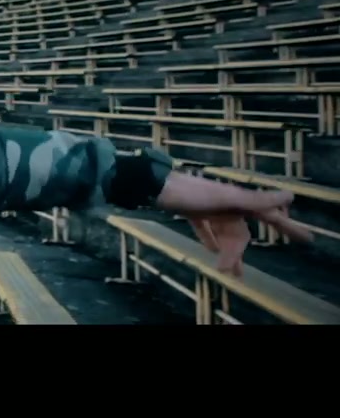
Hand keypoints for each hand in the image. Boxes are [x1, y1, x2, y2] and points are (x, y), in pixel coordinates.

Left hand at [155, 169, 311, 276]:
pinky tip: (210, 251)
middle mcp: (227, 202)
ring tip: (230, 272)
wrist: (154, 186)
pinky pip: (205, 226)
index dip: (287, 227)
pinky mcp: (191, 209)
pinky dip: (209, 238)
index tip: (306, 238)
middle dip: (239, 251)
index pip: (270, 215)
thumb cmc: (191, 193)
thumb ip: (256, 200)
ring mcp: (209, 205)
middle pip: (240, 231)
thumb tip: (290, 195)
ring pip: (224, 232)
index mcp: (239, 199)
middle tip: (235, 274)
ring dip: (227, 251)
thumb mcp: (226, 198)